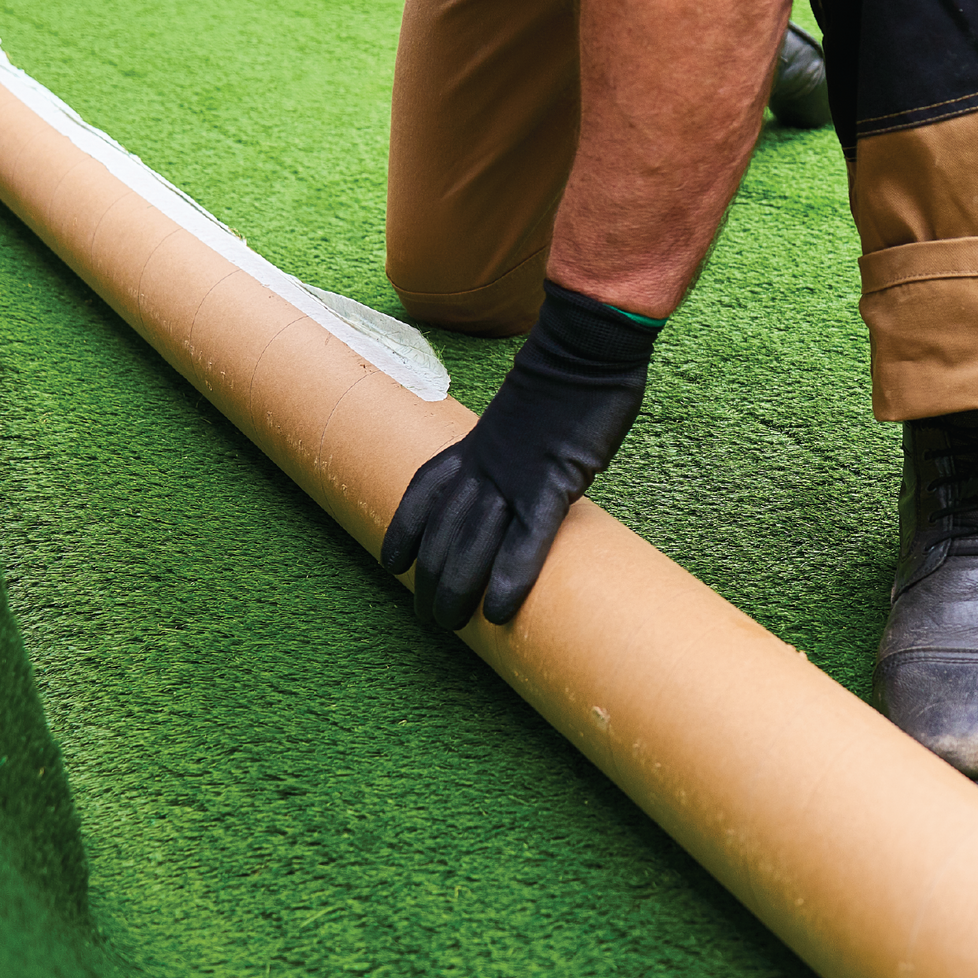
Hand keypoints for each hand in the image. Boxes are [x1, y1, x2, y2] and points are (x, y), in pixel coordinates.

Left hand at [382, 281, 660, 628]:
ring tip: (453, 627)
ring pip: (472, 546)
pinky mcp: (552, 484)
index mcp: (470, 448)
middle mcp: (480, 467)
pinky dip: (510, 578)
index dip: (403, 535)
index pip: (421, 498)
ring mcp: (513, 477)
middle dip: (431, 581)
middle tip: (432, 619)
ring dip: (458, 593)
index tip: (394, 567)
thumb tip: (522, 483)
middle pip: (441, 535)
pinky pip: (525, 540)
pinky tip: (498, 611)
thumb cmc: (562, 384)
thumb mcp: (521, 418)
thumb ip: (512, 452)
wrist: (583, 351)